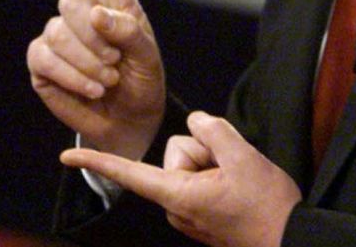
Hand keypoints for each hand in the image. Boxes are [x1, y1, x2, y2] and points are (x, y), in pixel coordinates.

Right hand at [28, 0, 165, 160]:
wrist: (127, 121)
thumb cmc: (142, 82)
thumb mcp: (148, 57)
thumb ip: (129, 33)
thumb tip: (98, 15)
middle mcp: (82, 9)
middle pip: (71, 0)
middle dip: (94, 36)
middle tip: (115, 64)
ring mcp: (57, 34)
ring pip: (58, 33)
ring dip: (87, 62)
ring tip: (106, 81)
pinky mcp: (42, 62)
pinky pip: (44, 58)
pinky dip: (70, 76)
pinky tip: (88, 89)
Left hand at [61, 112, 300, 246]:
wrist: (289, 240)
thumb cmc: (265, 206)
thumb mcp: (243, 157)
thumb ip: (212, 130)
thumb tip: (196, 121)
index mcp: (178, 194)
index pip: (130, 173)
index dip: (97, 161)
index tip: (66, 155)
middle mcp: (175, 206)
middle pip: (176, 152)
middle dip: (203, 151)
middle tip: (232, 170)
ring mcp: (186, 212)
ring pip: (190, 162)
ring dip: (214, 163)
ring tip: (238, 181)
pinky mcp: (198, 213)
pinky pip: (200, 177)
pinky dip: (217, 175)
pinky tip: (237, 188)